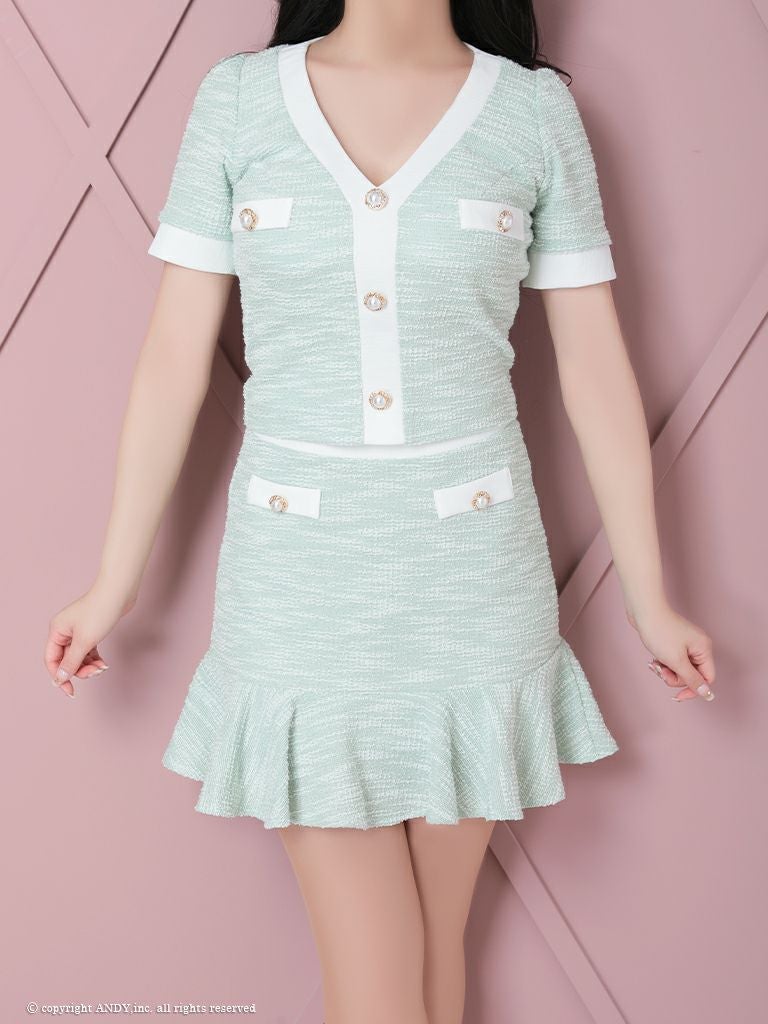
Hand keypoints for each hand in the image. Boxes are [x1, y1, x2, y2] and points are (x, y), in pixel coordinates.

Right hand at [44, 582, 135, 697]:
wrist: (120, 593)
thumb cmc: (100, 612)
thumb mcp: (85, 641)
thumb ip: (72, 662)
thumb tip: (59, 678)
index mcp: (57, 631)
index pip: (52, 660)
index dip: (59, 677)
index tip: (70, 691)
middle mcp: (65, 631)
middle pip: (67, 660)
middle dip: (80, 670)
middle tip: (96, 672)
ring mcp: (79, 630)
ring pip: (79, 657)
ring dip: (90, 666)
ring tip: (103, 668)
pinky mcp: (92, 630)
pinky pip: (89, 651)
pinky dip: (95, 659)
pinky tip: (104, 664)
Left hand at [626, 600, 714, 701]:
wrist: (643, 611)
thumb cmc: (660, 632)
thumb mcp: (676, 661)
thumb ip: (692, 679)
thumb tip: (708, 694)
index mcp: (704, 649)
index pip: (707, 678)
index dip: (693, 689)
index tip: (677, 696)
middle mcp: (698, 646)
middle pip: (692, 675)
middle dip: (675, 677)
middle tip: (661, 671)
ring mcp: (686, 644)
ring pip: (680, 669)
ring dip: (667, 670)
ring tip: (655, 664)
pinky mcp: (674, 642)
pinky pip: (672, 661)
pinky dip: (663, 663)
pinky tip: (653, 660)